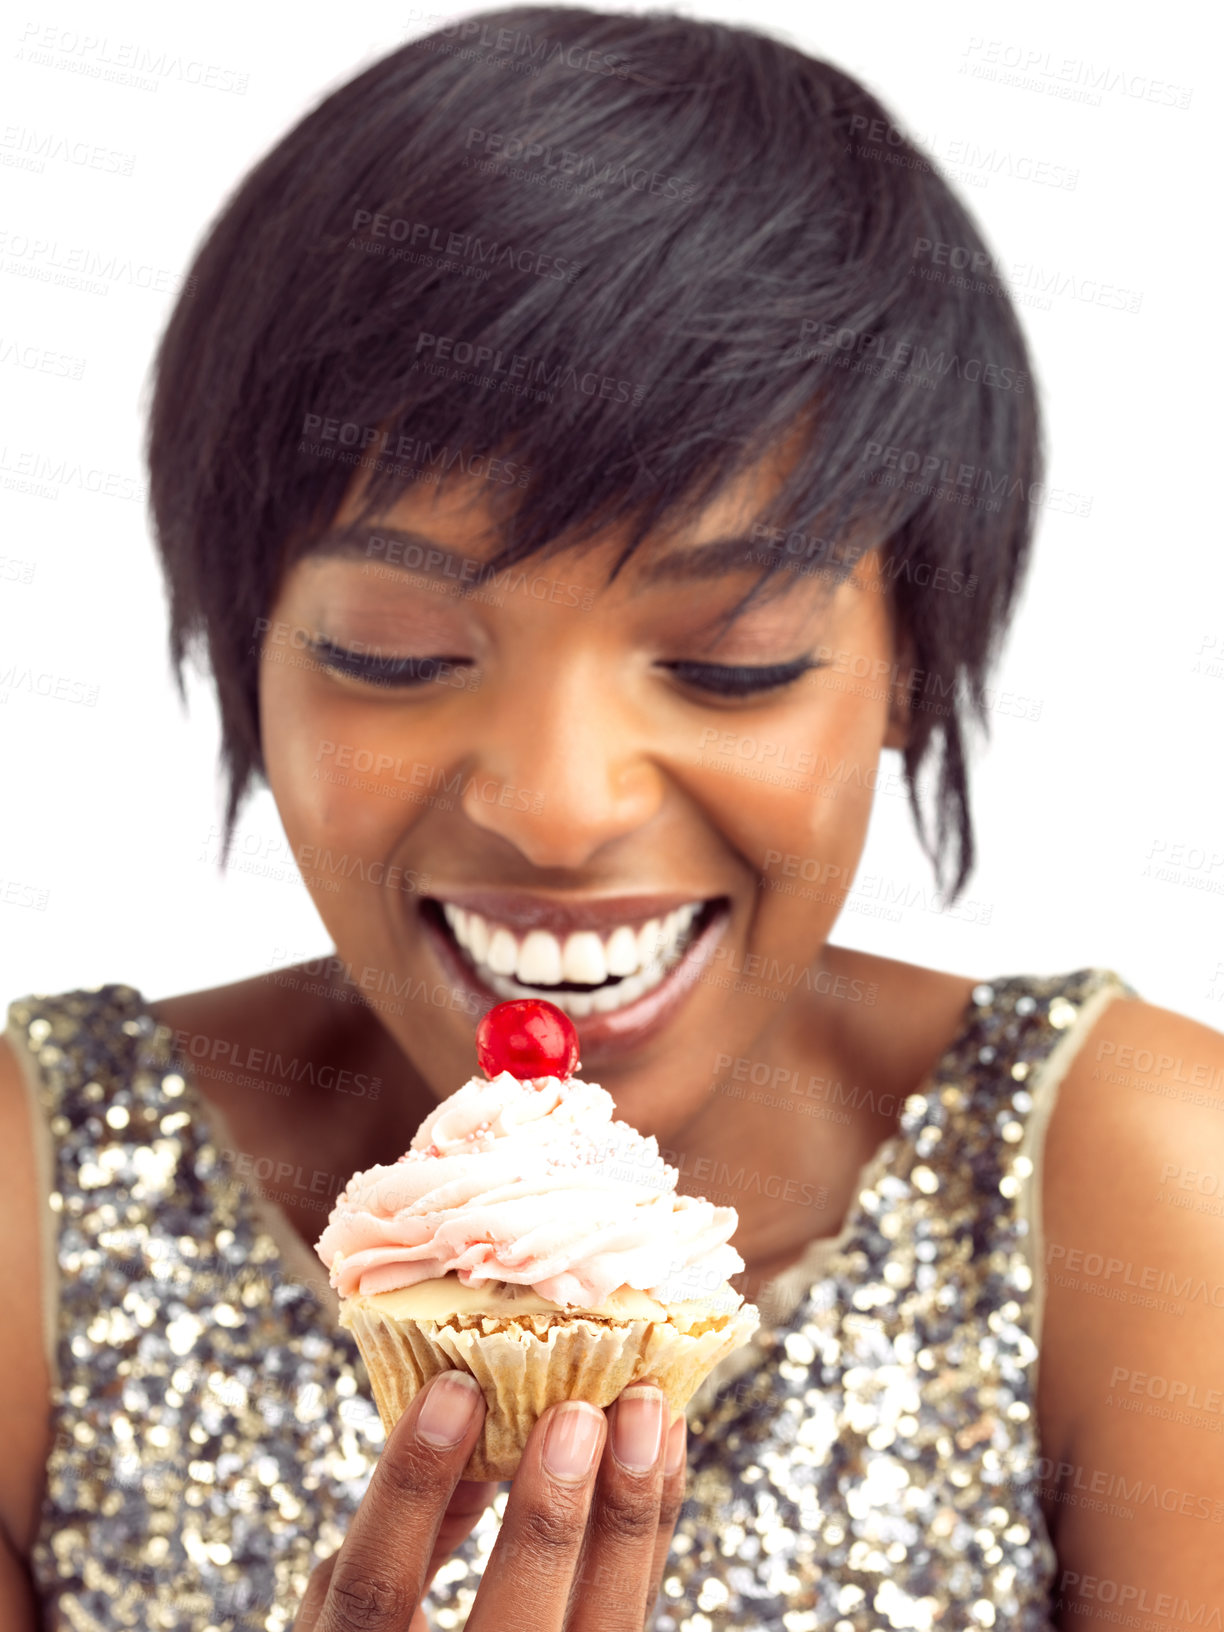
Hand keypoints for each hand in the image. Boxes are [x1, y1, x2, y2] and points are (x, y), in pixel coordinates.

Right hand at [295, 1370, 687, 1631]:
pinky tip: (664, 1448)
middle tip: (577, 1413)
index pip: (375, 1593)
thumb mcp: (357, 1601)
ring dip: (630, 1512)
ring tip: (648, 1412)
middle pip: (512, 1629)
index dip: (409, 1491)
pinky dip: (653, 1525)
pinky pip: (633, 1609)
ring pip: (603, 1627)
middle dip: (549, 1518)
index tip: (453, 1390)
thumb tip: (468, 1409)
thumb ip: (397, 1526)